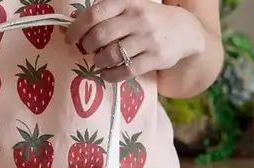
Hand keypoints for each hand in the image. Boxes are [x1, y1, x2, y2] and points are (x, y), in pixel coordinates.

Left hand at [64, 0, 206, 82]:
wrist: (184, 30)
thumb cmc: (148, 19)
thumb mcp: (130, 6)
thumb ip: (107, 14)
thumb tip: (75, 29)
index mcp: (127, 2)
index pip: (95, 14)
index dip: (77, 28)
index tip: (70, 39)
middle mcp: (137, 18)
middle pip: (100, 36)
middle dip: (87, 46)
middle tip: (88, 50)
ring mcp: (147, 39)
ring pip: (111, 55)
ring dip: (98, 62)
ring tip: (99, 61)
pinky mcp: (155, 58)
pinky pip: (125, 71)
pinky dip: (110, 75)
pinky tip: (107, 73)